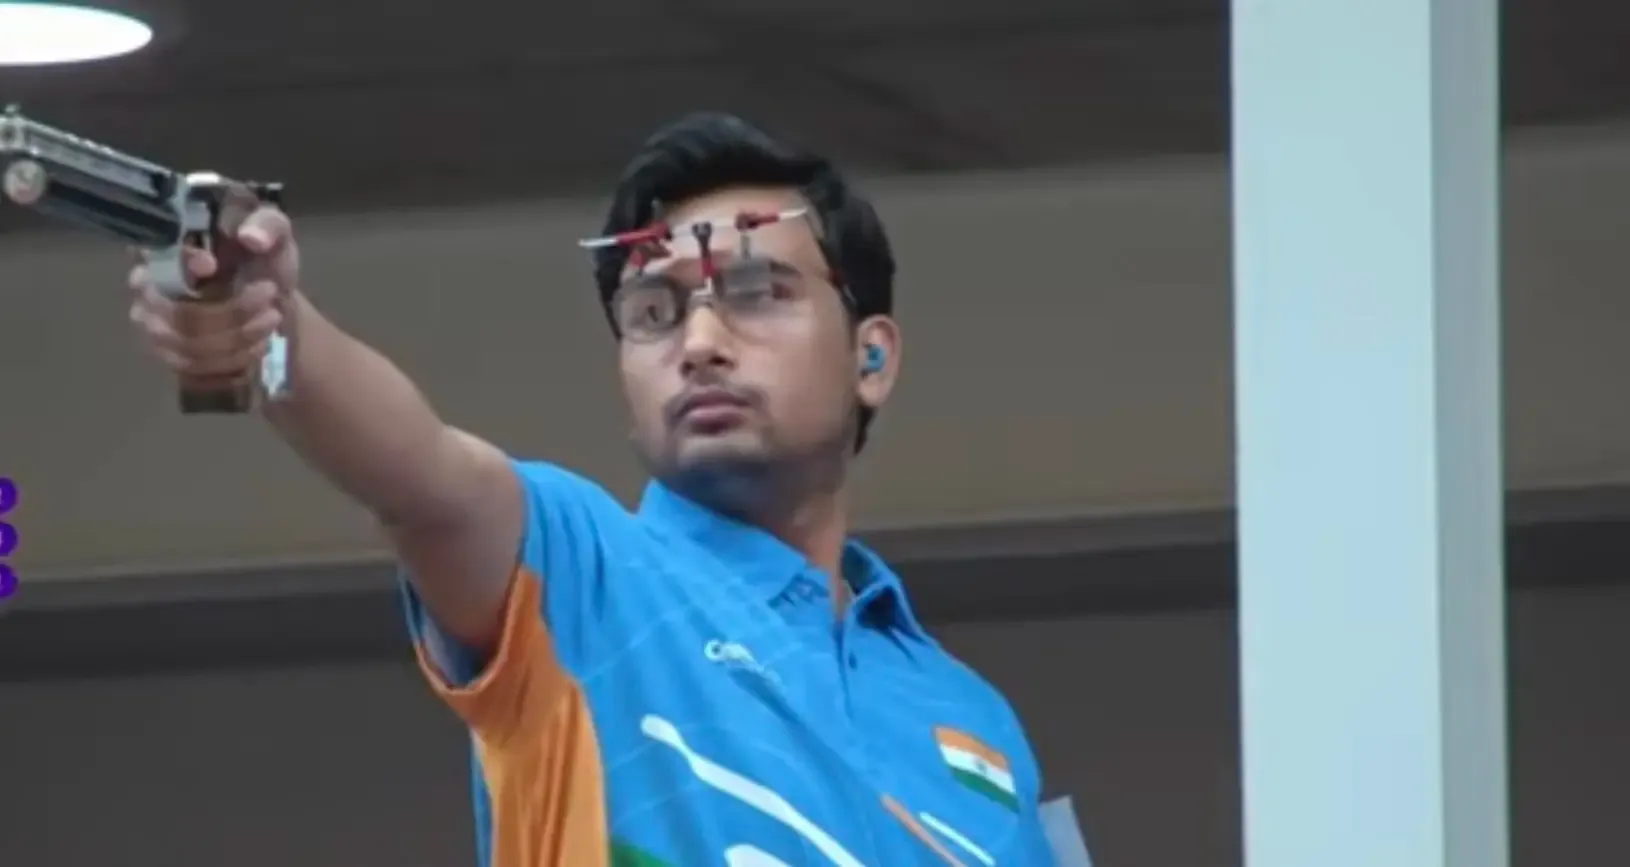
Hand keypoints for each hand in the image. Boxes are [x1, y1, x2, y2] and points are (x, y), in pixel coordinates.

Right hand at [127, 206, 300, 382]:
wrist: (273, 301)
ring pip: (187, 343)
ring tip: (273, 318)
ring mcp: (154, 323)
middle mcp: (148, 285)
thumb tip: (251, 237)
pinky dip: (232, 358)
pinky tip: (259, 343)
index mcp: (167, 247)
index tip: (213, 266)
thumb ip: (267, 224)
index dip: (179, 263)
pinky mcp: (170, 354)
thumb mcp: (276, 233)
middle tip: (270, 294)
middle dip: (230, 310)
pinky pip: (194, 365)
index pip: (155, 257)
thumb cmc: (265, 260)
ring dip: (238, 335)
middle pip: (175, 311)